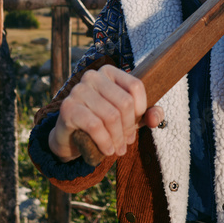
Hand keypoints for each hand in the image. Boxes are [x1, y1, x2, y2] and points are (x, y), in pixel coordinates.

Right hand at [48, 64, 164, 162]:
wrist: (70, 136)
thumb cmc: (102, 123)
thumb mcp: (128, 118)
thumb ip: (147, 115)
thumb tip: (155, 118)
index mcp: (109, 72)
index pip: (135, 86)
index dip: (141, 109)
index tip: (136, 125)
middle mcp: (92, 76)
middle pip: (124, 103)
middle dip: (129, 128)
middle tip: (126, 143)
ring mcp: (78, 90)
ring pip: (111, 116)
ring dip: (117, 139)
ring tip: (117, 150)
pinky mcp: (68, 108)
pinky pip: (95, 126)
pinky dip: (105, 142)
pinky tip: (107, 150)